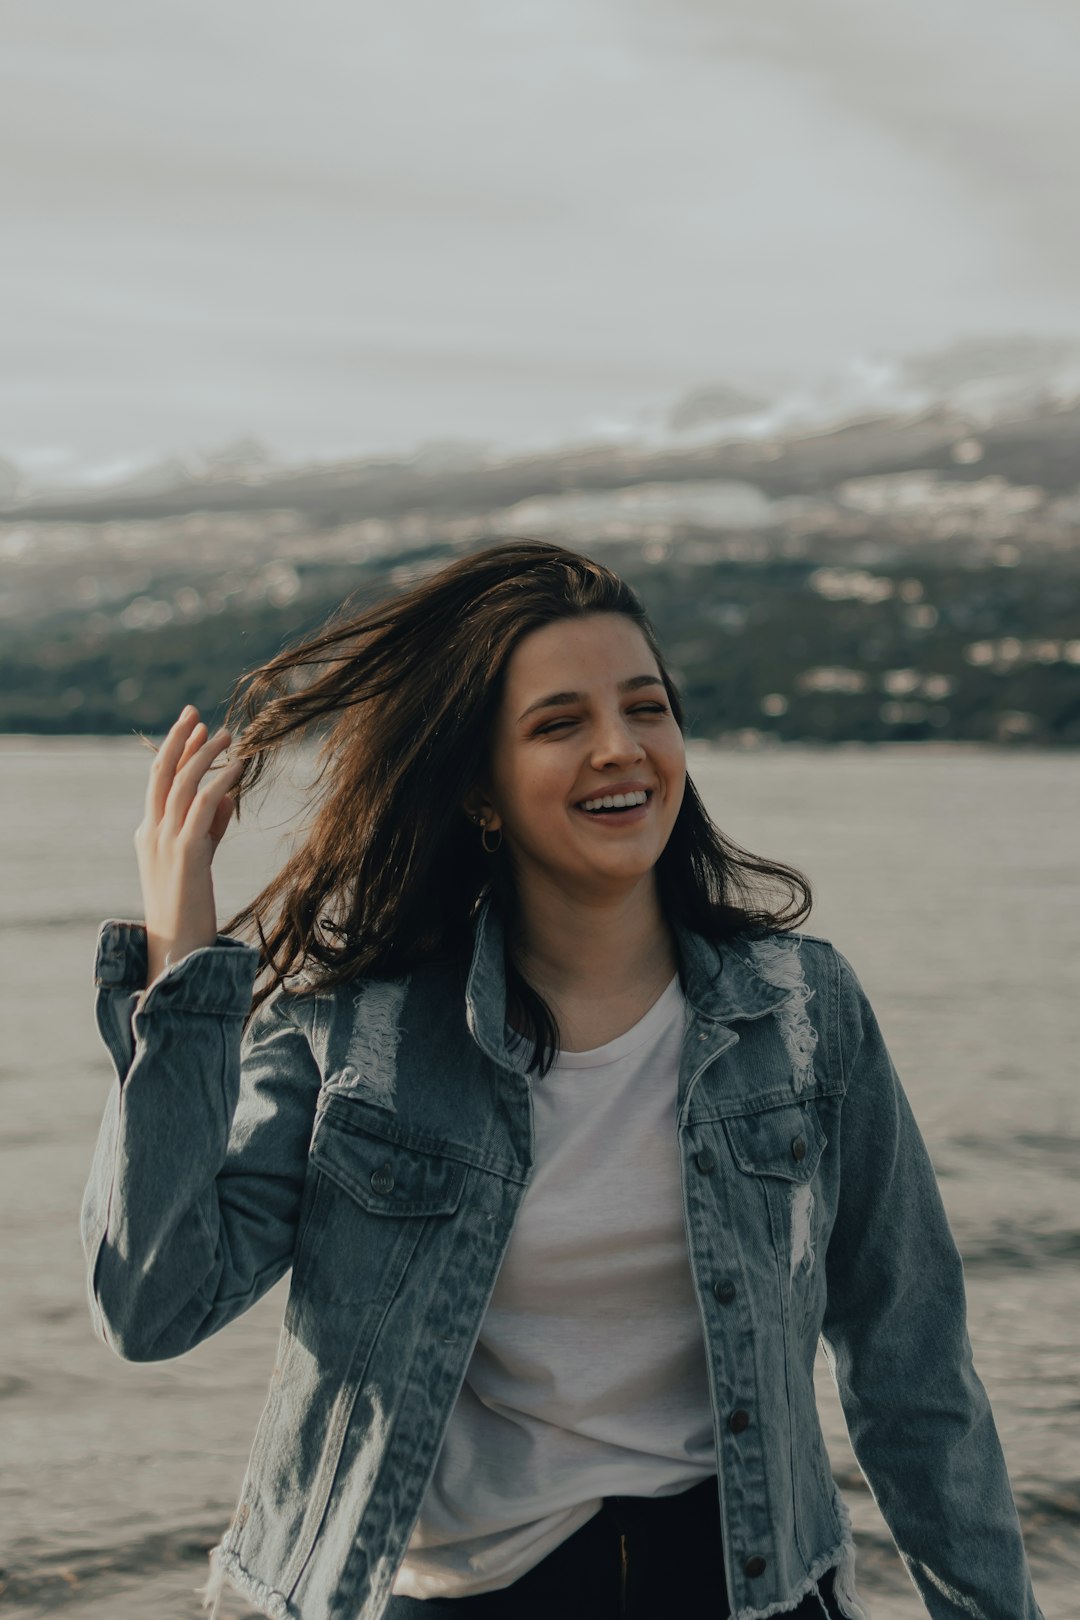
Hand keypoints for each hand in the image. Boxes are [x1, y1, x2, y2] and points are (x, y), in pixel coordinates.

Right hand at [134, 705, 245, 986]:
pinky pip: (204, 805)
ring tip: (227, 734)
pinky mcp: (187, 853)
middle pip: (161, 773)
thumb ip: (212, 827)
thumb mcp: (199, 858)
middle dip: (178, 739)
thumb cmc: (189, 907)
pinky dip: (221, 780)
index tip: (193, 724)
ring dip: (204, 754)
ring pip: (182, 784)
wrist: (176, 947)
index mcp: (148, 833)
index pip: (158, 781)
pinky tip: (238, 766)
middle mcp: (152, 832)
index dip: (174, 749)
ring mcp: (165, 842)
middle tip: (196, 713)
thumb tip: (229, 796)